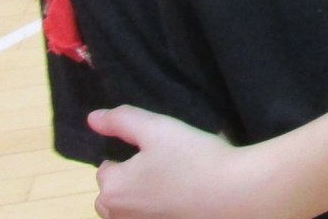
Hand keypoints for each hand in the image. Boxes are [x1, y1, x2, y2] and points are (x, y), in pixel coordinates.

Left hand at [89, 107, 277, 218]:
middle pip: (113, 194)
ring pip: (130, 210)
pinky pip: (149, 216)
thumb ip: (122, 120)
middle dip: (129, 181)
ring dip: (142, 198)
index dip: (130, 156)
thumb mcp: (157, 128)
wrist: (235, 194)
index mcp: (112, 189)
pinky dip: (159, 210)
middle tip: (165, 165)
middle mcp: (118, 216)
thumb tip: (92, 118)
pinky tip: (183, 199)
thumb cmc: (193, 157)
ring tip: (175, 182)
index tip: (156, 150)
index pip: (106, 168)